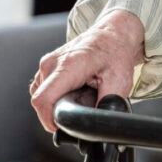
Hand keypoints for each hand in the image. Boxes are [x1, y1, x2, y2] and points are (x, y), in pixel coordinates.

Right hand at [28, 10, 145, 133]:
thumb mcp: (120, 82)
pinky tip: (74, 89)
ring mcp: (46, 64)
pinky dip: (57, 95)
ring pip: (42, 97)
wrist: (113, 35)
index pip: (43, 100)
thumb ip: (107, 104)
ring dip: (58, 103)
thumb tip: (101, 123)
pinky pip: (44, 90)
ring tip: (80, 94)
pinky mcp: (46, 67)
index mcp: (68, 65)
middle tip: (82, 105)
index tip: (63, 126)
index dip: (50, 120)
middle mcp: (52, 63)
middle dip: (59, 112)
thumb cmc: (115, 54)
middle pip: (41, 102)